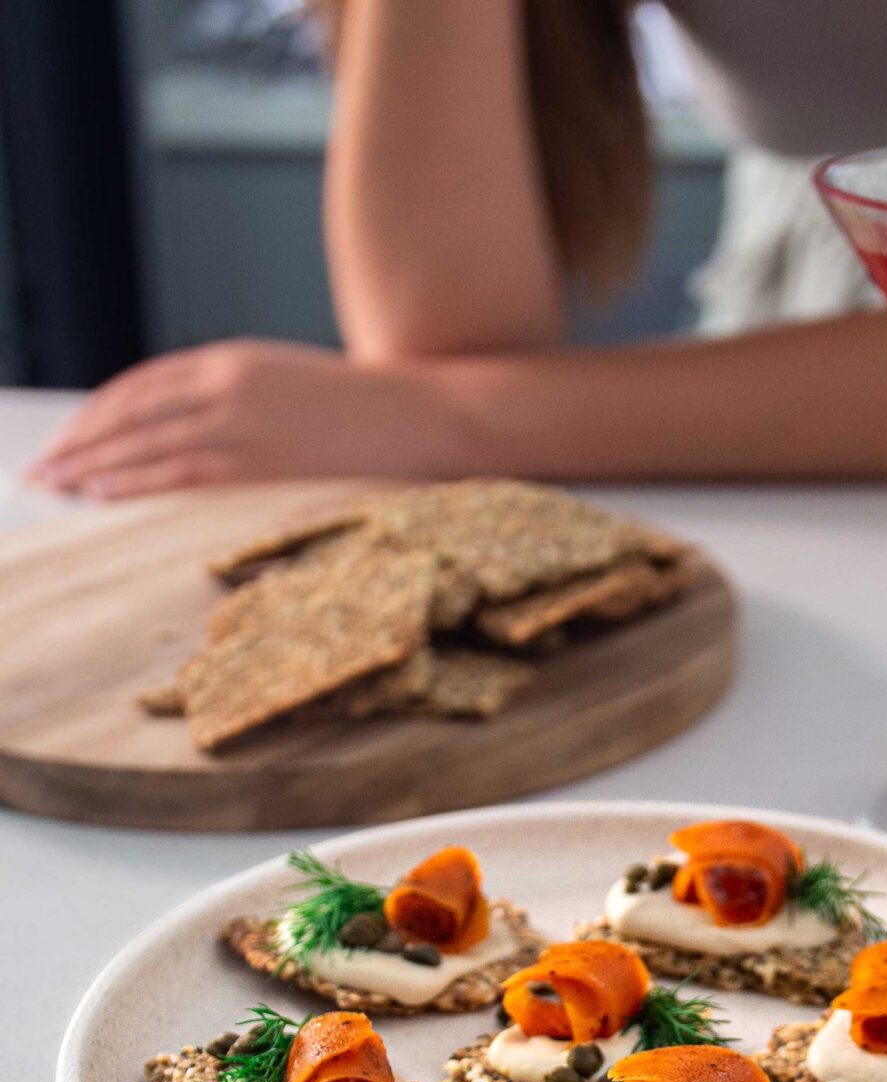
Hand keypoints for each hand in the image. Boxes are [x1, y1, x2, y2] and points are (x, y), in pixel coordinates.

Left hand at [24, 339, 455, 497]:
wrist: (422, 413)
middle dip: (79, 444)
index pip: (141, 386)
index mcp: (233, 360)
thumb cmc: (360, 411)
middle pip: (131, 414)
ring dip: (95, 467)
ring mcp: (246, 422)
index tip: (67, 441)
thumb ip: (235, 401)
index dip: (95, 416)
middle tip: (42, 473)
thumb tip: (185, 436)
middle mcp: (230, 385)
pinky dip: (138, 483)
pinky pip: (185, 473)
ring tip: (60, 488)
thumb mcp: (286, 387)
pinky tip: (106, 494)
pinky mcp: (266, 460)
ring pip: (148, 444)